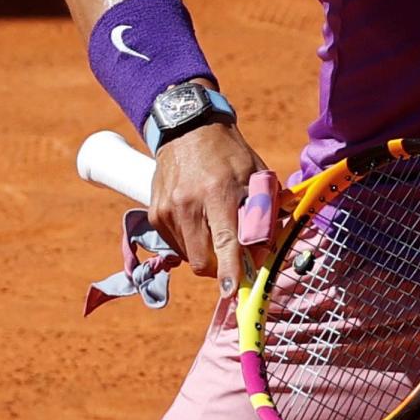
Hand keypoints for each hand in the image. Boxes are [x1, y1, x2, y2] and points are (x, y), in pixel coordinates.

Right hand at [149, 116, 267, 296]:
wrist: (186, 129)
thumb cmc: (228, 154)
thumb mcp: (255, 174)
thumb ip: (263, 212)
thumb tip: (265, 250)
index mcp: (218, 193)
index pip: (224, 240)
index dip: (228, 268)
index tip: (230, 290)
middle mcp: (188, 204)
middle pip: (202, 260)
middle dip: (219, 268)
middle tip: (233, 255)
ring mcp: (166, 210)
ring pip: (189, 256)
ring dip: (205, 253)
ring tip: (214, 225)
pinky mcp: (154, 214)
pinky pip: (176, 244)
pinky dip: (190, 241)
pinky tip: (198, 219)